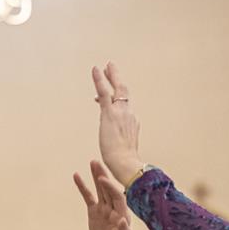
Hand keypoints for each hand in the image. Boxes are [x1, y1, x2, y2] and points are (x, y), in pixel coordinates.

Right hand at [73, 160, 145, 229]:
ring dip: (96, 176)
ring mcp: (103, 208)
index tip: (102, 179)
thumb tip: (123, 221)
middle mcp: (113, 207)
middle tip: (96, 162)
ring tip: (92, 162)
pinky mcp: (94, 211)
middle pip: (108, 188)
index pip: (116, 196)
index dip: (110, 187)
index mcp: (121, 213)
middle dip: (103, 175)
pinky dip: (83, 187)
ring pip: (99, 189)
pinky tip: (77, 176)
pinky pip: (88, 196)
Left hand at [92, 62, 143, 184]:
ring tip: (104, 65)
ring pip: (116, 89)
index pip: (124, 106)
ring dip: (110, 75)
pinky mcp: (110, 114)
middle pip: (124, 92)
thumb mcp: (125, 152)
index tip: (107, 95)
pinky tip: (95, 70)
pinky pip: (104, 92)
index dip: (117, 99)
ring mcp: (120, 113)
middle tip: (111, 67)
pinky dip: (99, 80)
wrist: (126, 164)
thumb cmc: (125, 164)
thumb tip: (118, 149)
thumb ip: (121, 146)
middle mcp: (129, 115)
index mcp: (132, 123)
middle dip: (117, 79)